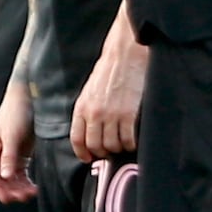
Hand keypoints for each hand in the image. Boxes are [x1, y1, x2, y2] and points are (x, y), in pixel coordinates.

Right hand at [0, 82, 36, 202]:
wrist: (28, 98)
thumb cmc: (15, 112)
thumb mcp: (12, 135)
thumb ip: (8, 156)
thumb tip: (5, 177)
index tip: (7, 198)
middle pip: (0, 180)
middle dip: (10, 191)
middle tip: (24, 197)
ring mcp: (8, 157)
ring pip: (11, 180)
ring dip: (19, 188)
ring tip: (32, 193)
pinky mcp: (20, 156)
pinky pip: (21, 174)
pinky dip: (26, 182)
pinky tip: (34, 188)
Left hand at [70, 21, 147, 162]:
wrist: (124, 54)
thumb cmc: (109, 69)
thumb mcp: (89, 90)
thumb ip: (87, 110)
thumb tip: (91, 132)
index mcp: (82, 107)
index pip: (77, 139)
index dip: (83, 153)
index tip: (89, 158)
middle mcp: (94, 113)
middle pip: (95, 146)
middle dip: (103, 153)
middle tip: (111, 150)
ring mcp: (112, 114)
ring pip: (113, 146)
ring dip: (119, 149)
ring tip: (123, 143)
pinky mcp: (129, 113)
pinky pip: (128, 139)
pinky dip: (131, 144)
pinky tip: (133, 139)